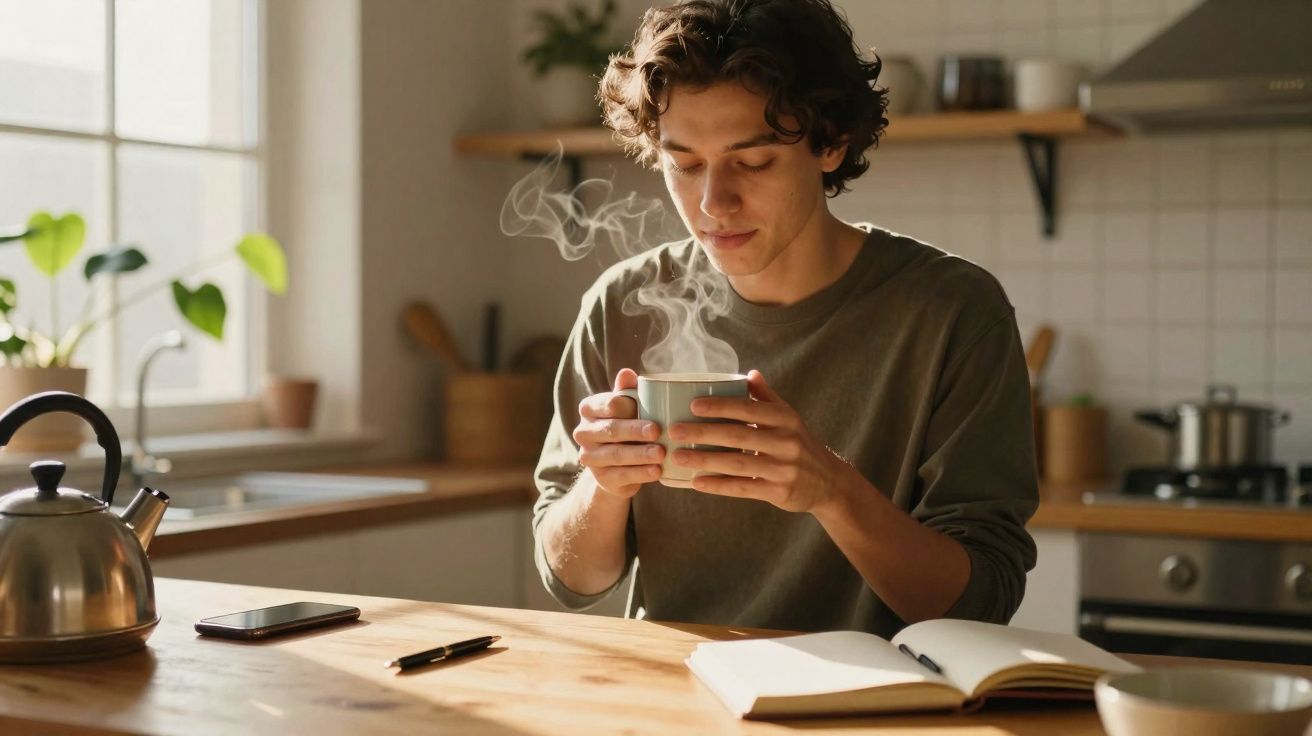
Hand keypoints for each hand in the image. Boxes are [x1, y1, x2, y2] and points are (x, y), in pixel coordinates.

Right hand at [573, 368, 664, 498]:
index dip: (628, 406)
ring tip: (661, 453)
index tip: (648, 408)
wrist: (617, 464)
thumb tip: (627, 373)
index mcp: (589, 409)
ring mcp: (590, 458)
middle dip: (635, 430)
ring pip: (616, 455)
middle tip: (657, 430)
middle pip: (611, 430)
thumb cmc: (626, 424)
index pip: (608, 404)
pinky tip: (657, 471)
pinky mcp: (602, 479)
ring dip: (640, 454)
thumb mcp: (627, 406)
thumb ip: (627, 391)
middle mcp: (584, 433)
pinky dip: (641, 473)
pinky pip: (622, 476)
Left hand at [667, 370, 856, 513]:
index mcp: (785, 419)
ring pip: (737, 463)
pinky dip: (718, 486)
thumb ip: (767, 397)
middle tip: (674, 431)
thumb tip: (749, 373)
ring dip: (704, 460)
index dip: (720, 406)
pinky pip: (743, 488)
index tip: (692, 405)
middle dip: (702, 433)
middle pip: (738, 436)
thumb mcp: (789, 418)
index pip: (748, 408)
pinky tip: (696, 483)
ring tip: (678, 457)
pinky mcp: (779, 492)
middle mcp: (786, 442)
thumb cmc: (800, 443)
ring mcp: (783, 469)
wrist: (828, 482)